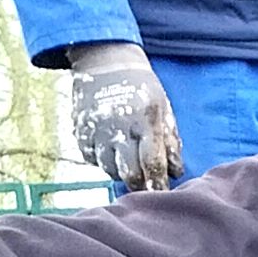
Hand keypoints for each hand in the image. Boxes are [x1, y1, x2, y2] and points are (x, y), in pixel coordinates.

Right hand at [65, 42, 181, 189]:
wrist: (104, 61)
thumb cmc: (141, 87)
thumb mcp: (164, 108)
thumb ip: (171, 141)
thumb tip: (176, 172)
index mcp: (144, 121)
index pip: (152, 162)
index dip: (158, 183)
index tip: (163, 195)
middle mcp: (118, 129)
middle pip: (129, 173)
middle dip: (140, 184)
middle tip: (147, 185)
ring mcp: (96, 131)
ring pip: (110, 169)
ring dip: (122, 172)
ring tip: (130, 160)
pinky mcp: (81, 132)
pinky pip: (93, 159)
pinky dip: (104, 160)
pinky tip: (112, 149)